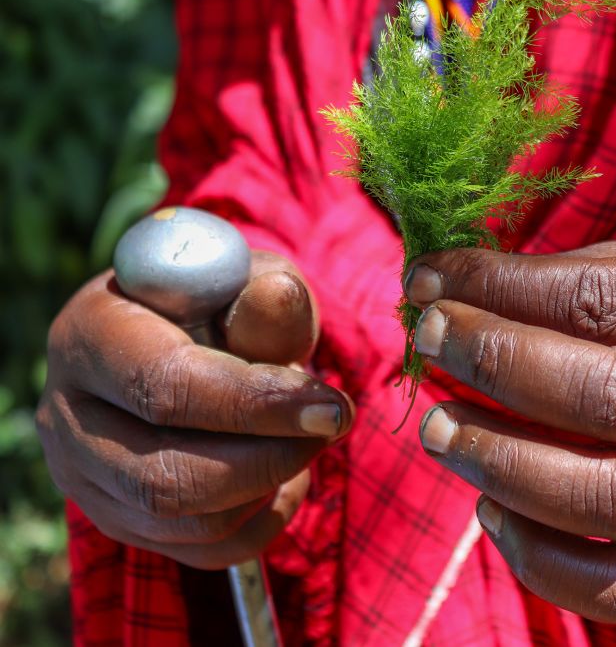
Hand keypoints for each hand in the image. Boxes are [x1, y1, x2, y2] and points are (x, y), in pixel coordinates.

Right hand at [36, 251, 354, 569]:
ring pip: (184, 521)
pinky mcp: (117, 518)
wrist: (191, 333)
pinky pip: (201, 549)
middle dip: (270, 458)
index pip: (163, 387)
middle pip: (165, 476)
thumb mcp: (247, 281)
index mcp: (89, 333)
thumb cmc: (221, 301)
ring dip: (269, 487)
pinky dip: (262, 521)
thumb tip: (279, 296)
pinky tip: (287, 475)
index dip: (255, 403)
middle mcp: (66, 413)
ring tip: (310, 440)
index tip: (329, 405)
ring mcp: (83, 476)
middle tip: (332, 424)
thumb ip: (265, 296)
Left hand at [403, 242, 615, 621]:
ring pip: (605, 500)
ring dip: (502, 463)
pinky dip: (537, 559)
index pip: (607, 299)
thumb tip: (452, 284)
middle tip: (431, 341)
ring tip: (439, 429)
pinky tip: (490, 509)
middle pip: (607, 396)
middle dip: (499, 364)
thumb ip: (575, 276)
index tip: (432, 280)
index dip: (505, 288)